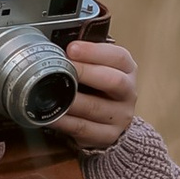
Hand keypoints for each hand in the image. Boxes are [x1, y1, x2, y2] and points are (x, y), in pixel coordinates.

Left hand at [61, 38, 138, 153]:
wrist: (112, 120)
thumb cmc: (100, 87)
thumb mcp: (101, 67)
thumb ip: (86, 56)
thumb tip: (57, 43)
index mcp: (127, 70)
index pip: (118, 57)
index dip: (94, 51)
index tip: (72, 48)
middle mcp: (128, 93)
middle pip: (114, 81)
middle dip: (85, 72)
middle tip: (63, 67)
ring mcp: (120, 116)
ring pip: (95, 107)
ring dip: (71, 99)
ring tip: (52, 92)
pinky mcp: (108, 136)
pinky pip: (83, 128)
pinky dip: (64, 121)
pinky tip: (51, 115)